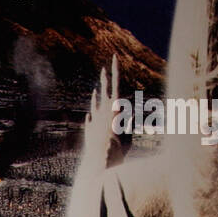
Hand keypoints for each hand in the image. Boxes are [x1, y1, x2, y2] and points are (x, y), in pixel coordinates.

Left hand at [80, 54, 123, 173]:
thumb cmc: (119, 147)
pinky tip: (92, 109)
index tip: (114, 57)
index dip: (115, 68)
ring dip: (98, 94)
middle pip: (104, 88)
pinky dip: (92, 110)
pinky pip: (90, 115)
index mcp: (115, 105)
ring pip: (96, 101)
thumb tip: (129, 112)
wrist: (102, 159)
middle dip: (105, 77)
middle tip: (104, 68)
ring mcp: (94, 116)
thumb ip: (127, 121)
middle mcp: (103, 108)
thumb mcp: (127, 133)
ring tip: (99, 87)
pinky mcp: (88, 126)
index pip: (116, 82)